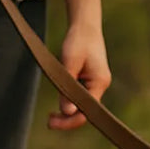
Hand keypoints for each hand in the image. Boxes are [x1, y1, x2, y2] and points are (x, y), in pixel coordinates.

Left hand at [50, 0, 110, 130]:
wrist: (85, 26)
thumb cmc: (78, 40)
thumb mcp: (69, 63)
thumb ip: (68, 88)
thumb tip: (67, 112)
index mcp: (99, 82)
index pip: (87, 110)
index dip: (71, 120)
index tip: (53, 122)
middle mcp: (100, 86)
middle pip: (86, 111)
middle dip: (68, 119)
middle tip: (49, 122)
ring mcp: (96, 84)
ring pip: (82, 105)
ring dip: (68, 111)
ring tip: (51, 116)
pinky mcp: (90, 81)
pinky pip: (81, 97)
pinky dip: (70, 102)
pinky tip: (59, 104)